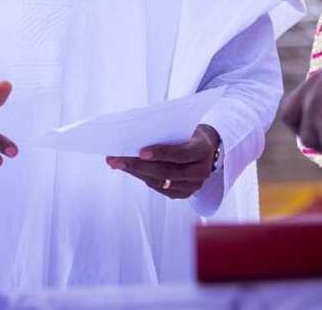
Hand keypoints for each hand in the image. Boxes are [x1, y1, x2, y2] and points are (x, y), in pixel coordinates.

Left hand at [106, 124, 220, 198]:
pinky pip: (159, 188)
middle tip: (116, 159)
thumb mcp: (183, 127)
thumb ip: (165, 131)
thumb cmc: (189, 133)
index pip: (181, 154)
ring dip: (135, 172)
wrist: (206, 148)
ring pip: (160, 182)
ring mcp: (193, 186)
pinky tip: (129, 169)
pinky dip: (142, 177)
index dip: (161, 153)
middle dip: (139, 166)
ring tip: (116, 163)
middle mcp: (201, 171)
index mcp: (203, 150)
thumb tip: (133, 134)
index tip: (141, 151)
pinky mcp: (183, 194)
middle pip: (167, 172)